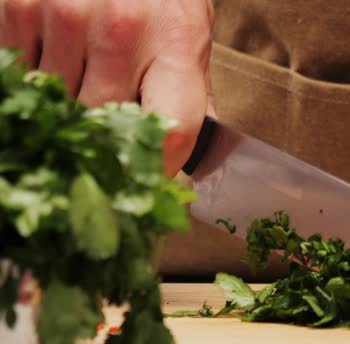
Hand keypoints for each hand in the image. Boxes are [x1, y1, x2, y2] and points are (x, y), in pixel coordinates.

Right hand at [0, 0, 214, 174]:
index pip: (173, 131)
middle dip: (103, 136)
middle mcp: (124, 30)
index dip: (156, 169)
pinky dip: (33, 74)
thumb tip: (188, 165)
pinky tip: (54, 53)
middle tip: (103, 130)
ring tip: (82, 77)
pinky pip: (20, 71)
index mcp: (178, 42)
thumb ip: (190, 97)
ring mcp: (67, 15)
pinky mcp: (20, 4)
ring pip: (55, 103)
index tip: (145, 182)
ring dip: (63, 104)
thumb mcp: (189, 35)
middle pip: (103, 124)